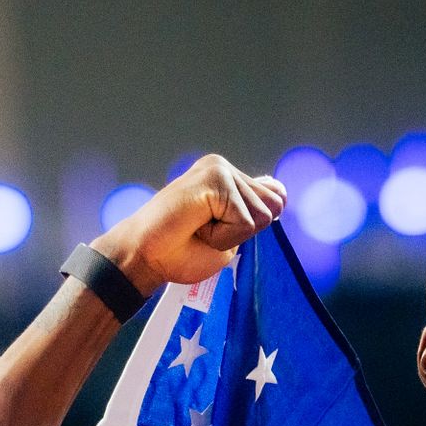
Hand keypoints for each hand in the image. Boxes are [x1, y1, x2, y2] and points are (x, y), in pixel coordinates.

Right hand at [92, 155, 286, 295]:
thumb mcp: (230, 237)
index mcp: (230, 179)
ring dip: (230, 236)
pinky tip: (196, 227)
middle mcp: (224, 168)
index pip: (275, 202)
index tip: (213, 231)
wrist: (145, 258)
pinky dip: (223, 237)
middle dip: (244, 232)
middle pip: (273, 207)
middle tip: (205, 231)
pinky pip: (244, 221)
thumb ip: (255, 214)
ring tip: (199, 230)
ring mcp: (218, 169)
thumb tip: (280, 191)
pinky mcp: (214, 178)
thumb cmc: (181, 251)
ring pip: (261, 216)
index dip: (251, 227)